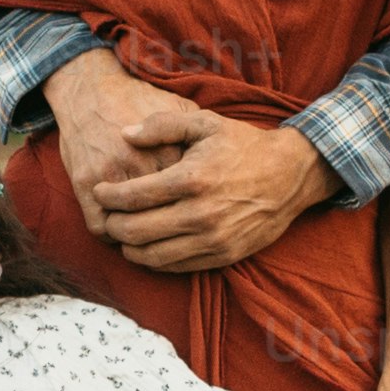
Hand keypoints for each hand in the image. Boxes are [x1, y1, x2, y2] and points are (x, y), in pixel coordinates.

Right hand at [41, 47, 231, 229]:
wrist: (91, 88)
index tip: (195, 216)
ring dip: (136, 239)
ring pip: (129, 229)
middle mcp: (140, 165)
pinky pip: (100, 228)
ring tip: (143, 237)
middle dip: (169, 232)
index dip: (193, 212)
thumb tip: (222, 160)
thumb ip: (198, 136)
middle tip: (172, 236)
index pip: (188, 198)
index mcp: (169, 151)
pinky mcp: (85, 185)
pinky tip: (118, 228)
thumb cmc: (138, 100)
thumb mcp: (178, 107)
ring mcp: (111, 177)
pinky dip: (110, 235)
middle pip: (161, 219)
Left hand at [87, 111, 338, 277]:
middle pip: (136, 231)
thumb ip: (162, 126)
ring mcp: (212, 239)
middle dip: (112, 224)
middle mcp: (200, 214)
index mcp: (191, 178)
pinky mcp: (222, 256)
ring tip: (122, 233)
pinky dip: (154, 260)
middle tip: (106, 215)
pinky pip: (175, 267)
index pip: (133, 196)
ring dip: (129, 247)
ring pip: (152, 256)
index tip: (99, 191)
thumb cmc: (243, 146)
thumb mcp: (205, 123)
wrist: (290, 175)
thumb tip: (124, 134)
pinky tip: (148, 245)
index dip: (108, 196)